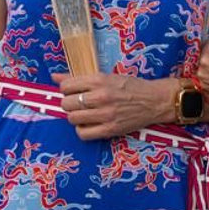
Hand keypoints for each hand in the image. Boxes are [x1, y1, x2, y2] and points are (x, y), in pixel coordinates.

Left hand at [54, 71, 170, 140]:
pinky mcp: (110, 130)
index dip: (66, 89)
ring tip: (84, 113)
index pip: (66, 86)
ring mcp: (105, 115)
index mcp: (99, 80)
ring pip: (73, 118)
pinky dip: (82, 130)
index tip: (72, 91)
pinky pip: (83, 134)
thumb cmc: (130, 86)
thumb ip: (80, 77)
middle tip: (78, 103)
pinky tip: (89, 124)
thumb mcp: (107, 76)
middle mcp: (101, 97)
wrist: (154, 100)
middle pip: (67, 103)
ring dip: (75, 116)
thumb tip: (55, 76)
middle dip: (69, 103)